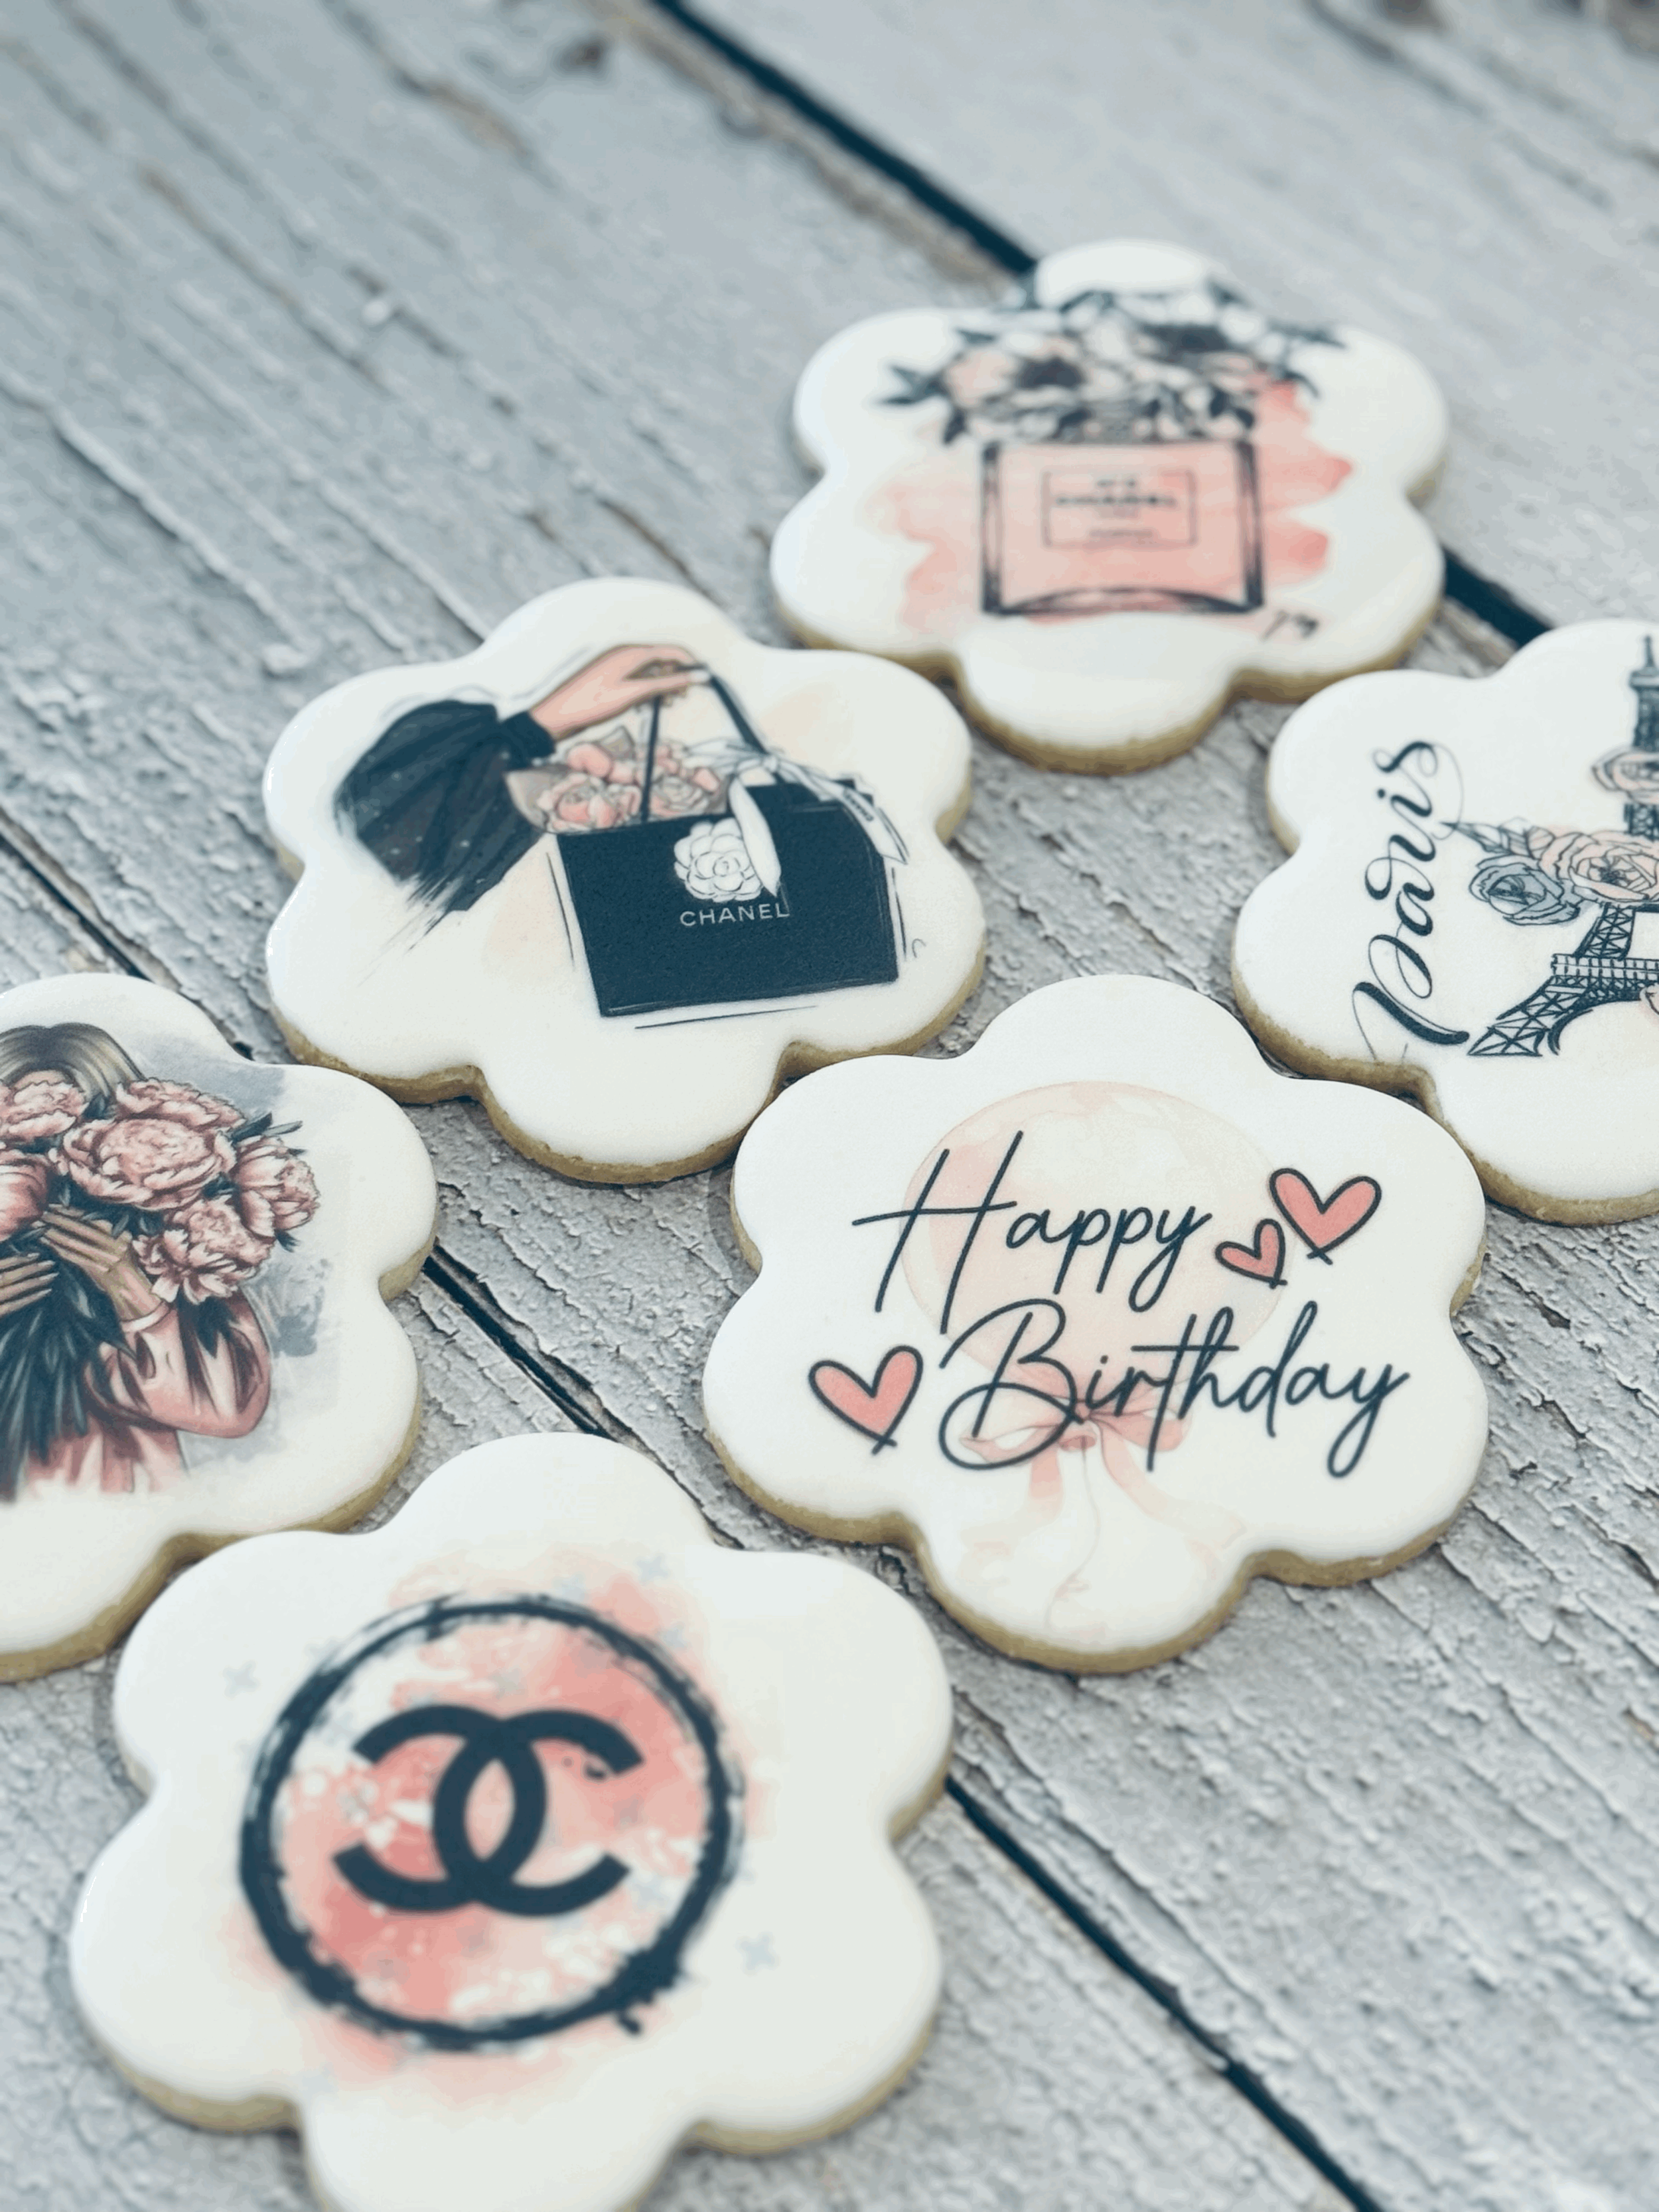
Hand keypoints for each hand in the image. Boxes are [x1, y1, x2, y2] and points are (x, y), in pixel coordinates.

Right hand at [0, 1250, 55, 1320]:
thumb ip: (1, 1270)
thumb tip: (7, 1247)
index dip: (17, 1259)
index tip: (36, 1254)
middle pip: (7, 1276)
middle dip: (30, 1268)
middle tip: (51, 1263)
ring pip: (11, 1289)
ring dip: (33, 1281)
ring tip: (52, 1275)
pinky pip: (12, 1306)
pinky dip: (29, 1298)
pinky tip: (44, 1293)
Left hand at [38, 1206, 162, 1324]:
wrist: (128, 1283)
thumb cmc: (124, 1258)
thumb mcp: (122, 1238)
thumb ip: (105, 1229)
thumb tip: (80, 1214)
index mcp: (116, 1232)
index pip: (89, 1217)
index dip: (71, 1211)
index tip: (55, 1206)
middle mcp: (109, 1242)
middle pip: (79, 1228)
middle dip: (59, 1220)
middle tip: (44, 1214)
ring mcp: (101, 1256)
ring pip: (73, 1242)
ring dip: (55, 1235)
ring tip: (41, 1228)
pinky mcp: (92, 1268)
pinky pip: (72, 1257)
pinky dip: (59, 1250)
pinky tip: (49, 1244)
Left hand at [528, 645, 703, 739]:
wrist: (556, 716)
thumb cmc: (593, 704)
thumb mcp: (633, 694)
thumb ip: (665, 684)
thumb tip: (695, 676)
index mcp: (631, 652)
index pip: (671, 650)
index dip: (691, 663)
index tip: (705, 680)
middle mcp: (624, 653)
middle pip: (661, 658)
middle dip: (677, 675)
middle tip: (685, 697)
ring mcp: (616, 664)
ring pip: (650, 670)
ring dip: (663, 684)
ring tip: (670, 703)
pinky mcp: (610, 677)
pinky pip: (637, 677)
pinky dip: (648, 688)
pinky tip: (650, 703)